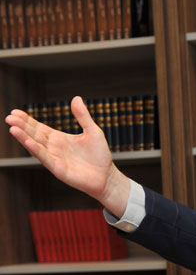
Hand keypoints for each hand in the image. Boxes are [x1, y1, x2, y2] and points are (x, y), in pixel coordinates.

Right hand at [5, 96, 129, 216]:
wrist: (107, 176)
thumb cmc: (99, 155)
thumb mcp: (92, 131)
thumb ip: (83, 116)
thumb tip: (76, 98)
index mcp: (59, 139)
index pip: (39, 128)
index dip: (27, 120)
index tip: (15, 112)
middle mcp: (54, 148)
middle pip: (34, 135)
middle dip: (21, 126)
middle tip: (9, 117)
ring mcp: (55, 159)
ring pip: (36, 146)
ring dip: (24, 137)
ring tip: (12, 128)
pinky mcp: (58, 169)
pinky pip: (45, 158)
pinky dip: (36, 149)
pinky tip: (27, 142)